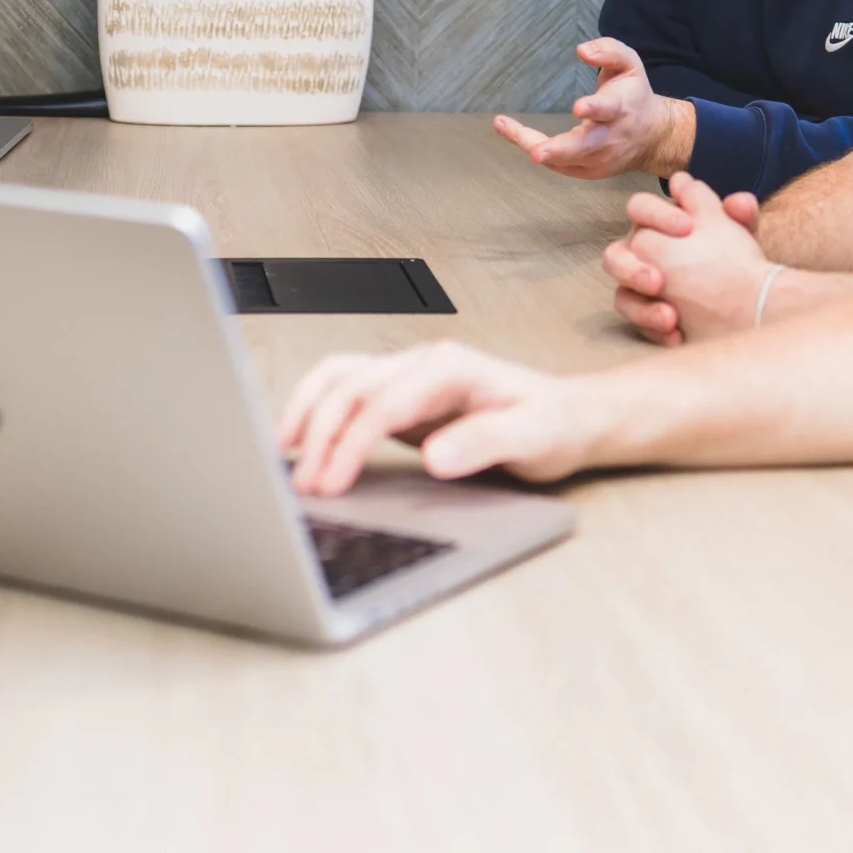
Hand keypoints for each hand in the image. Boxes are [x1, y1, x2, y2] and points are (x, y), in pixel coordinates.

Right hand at [276, 342, 601, 496]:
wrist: (568, 417)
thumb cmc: (553, 427)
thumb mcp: (534, 438)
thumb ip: (486, 443)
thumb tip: (434, 456)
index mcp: (450, 367)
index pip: (383, 403)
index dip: (351, 444)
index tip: (332, 484)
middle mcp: (422, 363)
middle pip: (351, 388)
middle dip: (321, 437)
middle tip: (305, 489)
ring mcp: (408, 375)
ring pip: (339, 379)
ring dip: (308, 415)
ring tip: (285, 460)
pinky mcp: (399, 393)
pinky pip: (344, 389)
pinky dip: (315, 409)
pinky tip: (299, 440)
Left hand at [492, 38, 692, 178]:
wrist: (653, 136)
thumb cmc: (634, 96)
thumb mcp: (630, 64)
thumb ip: (609, 51)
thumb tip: (582, 50)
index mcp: (621, 109)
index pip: (609, 109)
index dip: (594, 108)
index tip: (579, 107)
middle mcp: (610, 138)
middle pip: (585, 147)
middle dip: (560, 150)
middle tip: (537, 152)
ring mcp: (599, 159)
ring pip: (565, 159)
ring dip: (535, 146)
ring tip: (505, 127)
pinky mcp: (589, 171)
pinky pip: (559, 165)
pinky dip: (536, 150)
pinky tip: (513, 133)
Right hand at [603, 172, 770, 344]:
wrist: (751, 300)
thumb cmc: (737, 257)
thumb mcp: (742, 234)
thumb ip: (741, 215)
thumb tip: (738, 201)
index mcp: (656, 224)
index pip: (640, 208)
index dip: (658, 215)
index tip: (687, 228)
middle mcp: (641, 254)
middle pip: (614, 256)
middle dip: (632, 269)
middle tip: (659, 281)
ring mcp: (639, 290)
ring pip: (621, 297)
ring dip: (641, 308)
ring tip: (670, 316)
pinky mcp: (647, 317)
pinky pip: (639, 326)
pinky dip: (657, 330)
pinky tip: (679, 334)